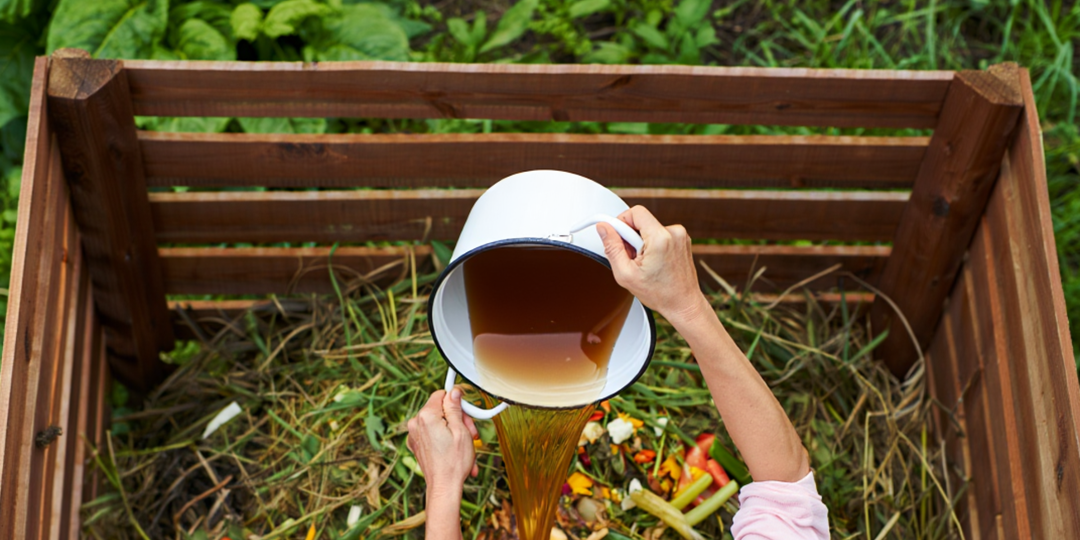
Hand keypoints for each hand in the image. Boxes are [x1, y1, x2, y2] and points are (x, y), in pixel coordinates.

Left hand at [406, 388, 479, 496]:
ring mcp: (413, 435)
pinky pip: (432, 434)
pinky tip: (455, 451)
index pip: (441, 394)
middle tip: (471, 434)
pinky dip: (444, 439)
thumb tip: (454, 391)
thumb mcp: (460, 430)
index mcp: (426, 416)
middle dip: (457, 419)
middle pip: (440, 410)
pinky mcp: (415, 445)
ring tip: (465, 447)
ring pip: (437, 422)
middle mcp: (415, 423)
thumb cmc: (454, 461)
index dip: (456, 402)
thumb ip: (454, 407)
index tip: (466, 412)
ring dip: (453, 431)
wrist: (444, 487)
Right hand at [596, 206, 708, 326]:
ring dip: (641, 242)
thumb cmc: (661, 294)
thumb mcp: (626, 274)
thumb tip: (604, 229)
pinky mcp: (682, 239)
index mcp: (660, 239)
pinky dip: (652, 244)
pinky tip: (653, 261)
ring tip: (644, 262)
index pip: (635, 212)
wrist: (683, 304)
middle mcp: (674, 233)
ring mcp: (680, 235)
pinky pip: (659, 234)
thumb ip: (612, 247)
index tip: (614, 233)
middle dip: (630, 236)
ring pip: (649, 228)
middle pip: (641, 220)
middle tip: (630, 256)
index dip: (620, 221)